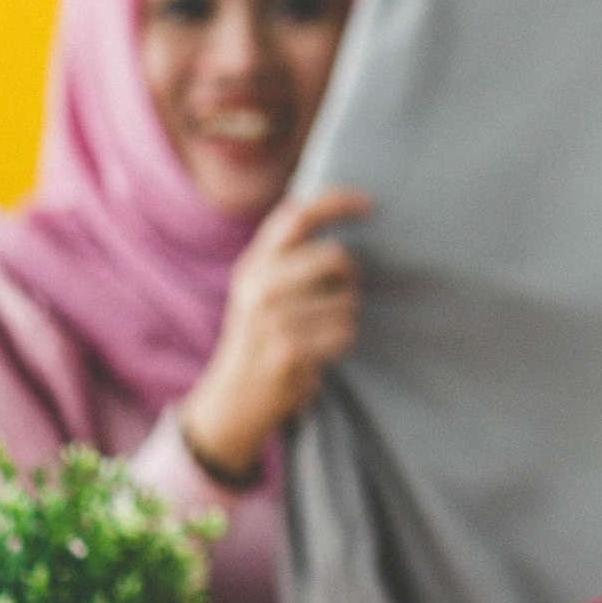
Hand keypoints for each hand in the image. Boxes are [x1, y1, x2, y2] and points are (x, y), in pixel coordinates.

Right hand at [180, 188, 369, 481]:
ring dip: (344, 316)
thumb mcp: (260, 289)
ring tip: (317, 331)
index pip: (296, 215)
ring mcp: (271, 320)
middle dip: (349, 274)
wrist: (233, 400)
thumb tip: (343, 209)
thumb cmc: (261, 336)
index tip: (369, 204)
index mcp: (253, 265)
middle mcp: (258, 288)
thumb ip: (289, 255)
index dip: (336, 202)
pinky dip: (342, 342)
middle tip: (341, 290)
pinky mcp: (289, 351)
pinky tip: (319, 352)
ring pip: (346, 300)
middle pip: (333, 257)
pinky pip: (345, 332)